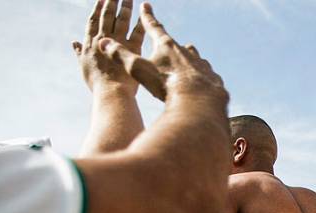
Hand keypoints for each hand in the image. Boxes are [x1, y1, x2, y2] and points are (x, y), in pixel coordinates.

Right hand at [73, 0, 143, 91]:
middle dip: (111, 2)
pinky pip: (137, 32)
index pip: (93, 21)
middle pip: (108, 16)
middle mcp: (103, 39)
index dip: (97, 9)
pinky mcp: (132, 49)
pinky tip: (145, 14)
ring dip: (125, 7)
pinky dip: (140, 22)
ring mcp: (118, 43)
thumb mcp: (84, 66)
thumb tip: (73, 42)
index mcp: (90, 43)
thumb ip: (79, 52)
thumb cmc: (97, 84)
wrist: (110, 92)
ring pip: (122, 20)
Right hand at [98, 2, 227, 102]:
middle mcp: (187, 52)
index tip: (146, 5)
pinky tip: (202, 87)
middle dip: (172, 46)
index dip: (148, 17)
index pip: (154, 27)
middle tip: (170, 47)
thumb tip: (102, 42)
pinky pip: (208, 76)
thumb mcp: (139, 70)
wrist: (200, 102)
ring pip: (196, 59)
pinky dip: (203, 79)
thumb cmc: (167, 85)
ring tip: (187, 70)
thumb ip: (121, 56)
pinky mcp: (213, 79)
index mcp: (167, 46)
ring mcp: (202, 65)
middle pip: (178, 45)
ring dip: (191, 62)